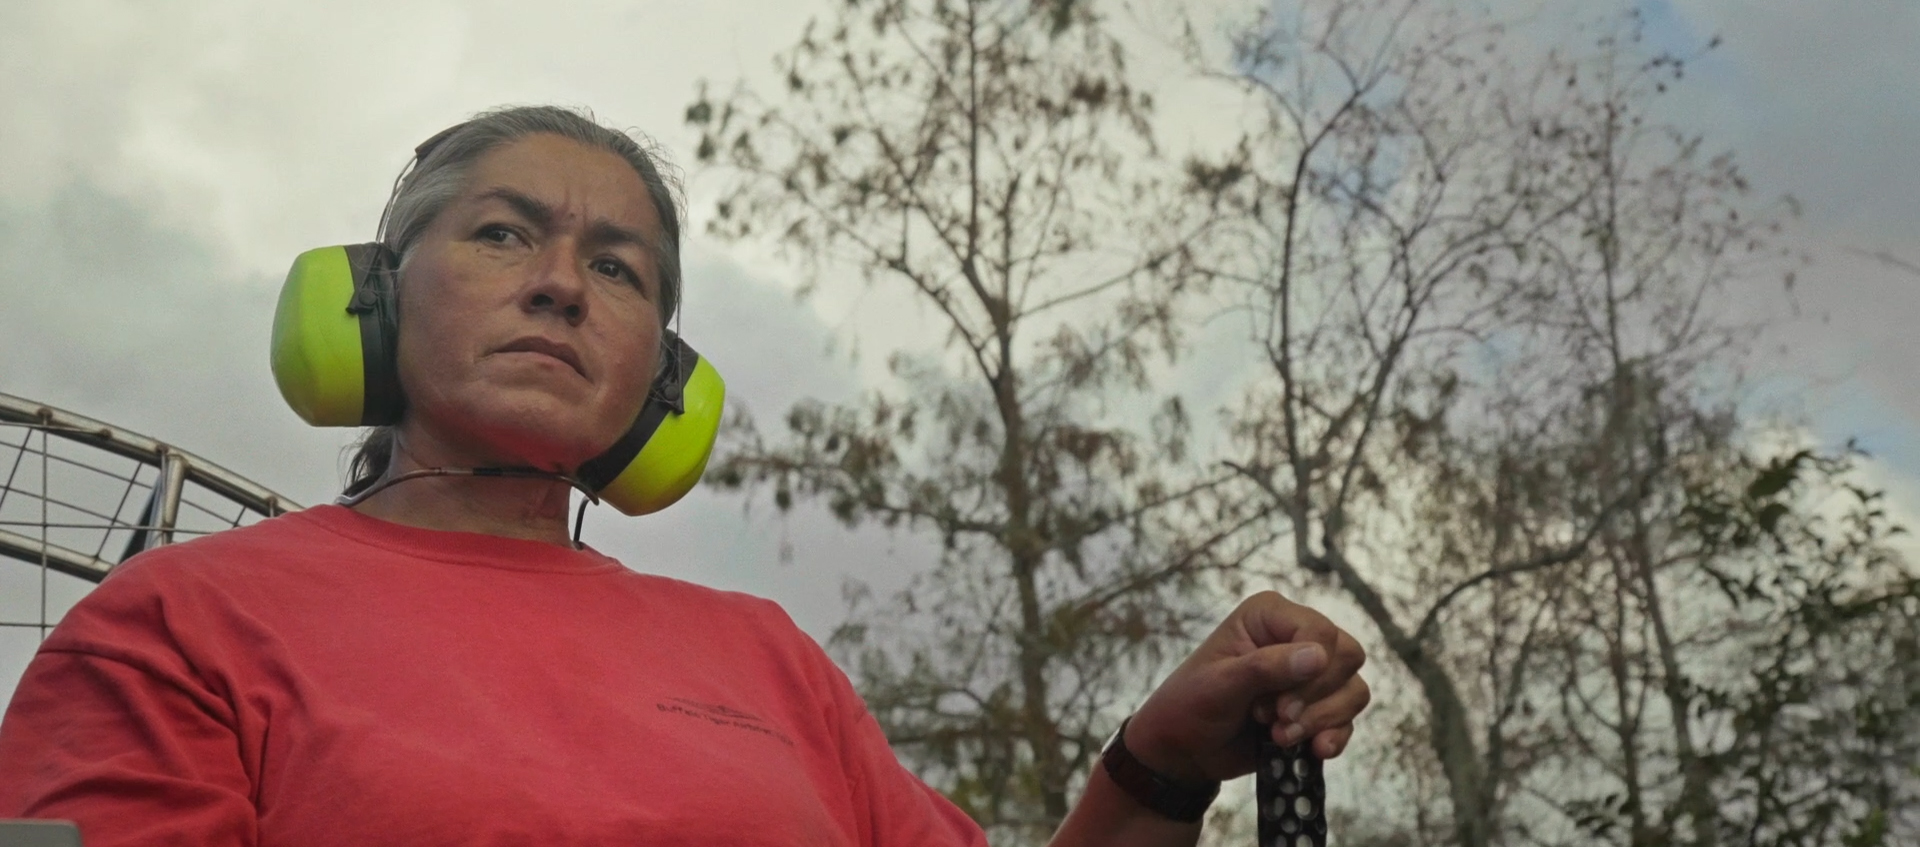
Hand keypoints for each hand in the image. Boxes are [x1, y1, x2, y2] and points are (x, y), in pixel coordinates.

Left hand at [1123, 591, 1368, 782]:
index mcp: (1269, 615)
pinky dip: (1334, 736)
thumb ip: (1266, 667)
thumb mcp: (1221, 684)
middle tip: (1277, 718)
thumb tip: (1319, 656)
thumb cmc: (1191, 704)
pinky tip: (1313, 750)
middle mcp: (1296, 636)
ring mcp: (1310, 673)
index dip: (1312, 672)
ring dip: (1322, 720)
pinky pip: (1349, 718)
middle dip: (1316, 698)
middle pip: (1347, 656)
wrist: (1185, 749)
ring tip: (1280, 736)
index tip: (1278, 706)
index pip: (1321, 632)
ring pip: (1354, 689)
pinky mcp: (1317, 708)